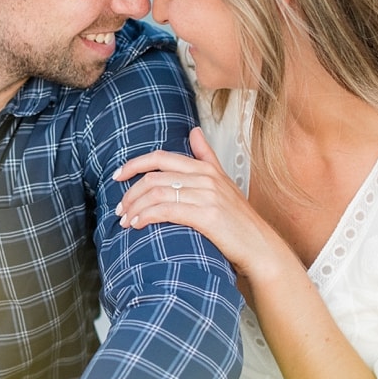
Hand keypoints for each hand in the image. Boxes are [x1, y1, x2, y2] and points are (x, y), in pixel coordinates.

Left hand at [113, 127, 299, 283]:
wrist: (260, 247)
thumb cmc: (239, 220)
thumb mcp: (223, 182)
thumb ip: (206, 157)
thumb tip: (194, 131)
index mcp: (205, 168)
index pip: (160, 157)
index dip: (134, 165)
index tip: (117, 176)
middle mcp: (205, 177)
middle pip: (153, 176)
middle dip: (130, 192)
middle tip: (119, 209)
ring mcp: (207, 195)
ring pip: (156, 193)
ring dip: (135, 207)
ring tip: (125, 220)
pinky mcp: (206, 215)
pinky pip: (166, 210)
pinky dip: (146, 216)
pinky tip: (138, 225)